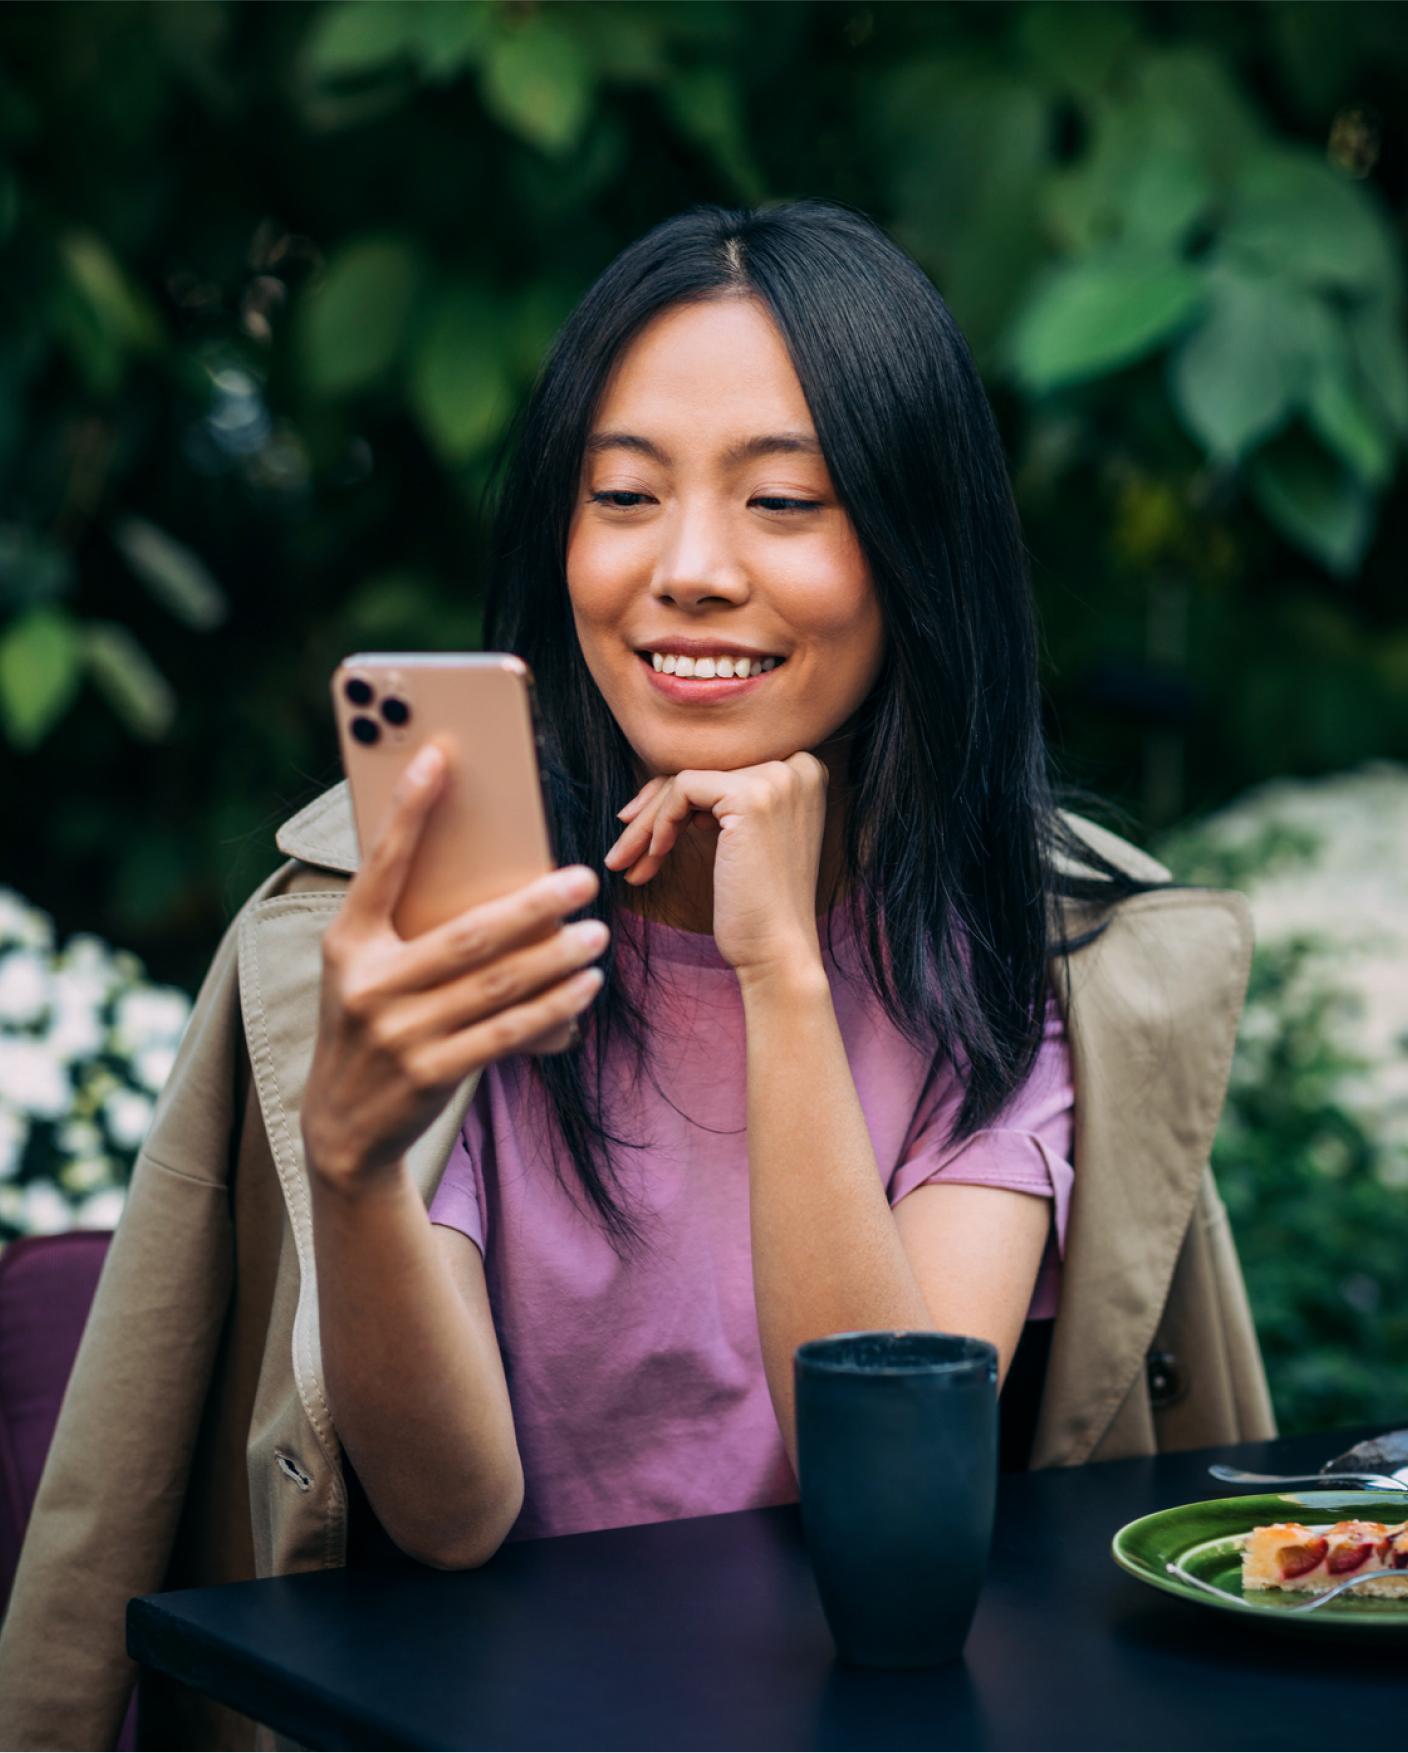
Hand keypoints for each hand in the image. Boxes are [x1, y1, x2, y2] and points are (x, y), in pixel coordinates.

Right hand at [302, 741, 607, 1185]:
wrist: (343, 1124)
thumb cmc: (372, 1021)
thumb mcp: (366, 969)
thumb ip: (408, 925)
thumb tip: (497, 873)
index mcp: (347, 942)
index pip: (380, 864)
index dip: (409, 809)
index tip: (441, 755)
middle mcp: (366, 985)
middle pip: (466, 934)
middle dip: (533, 905)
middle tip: (583, 879)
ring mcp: (397, 1034)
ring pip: (497, 985)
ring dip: (557, 956)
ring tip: (598, 932)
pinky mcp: (429, 1073)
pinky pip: (506, 1031)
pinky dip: (553, 1007)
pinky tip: (586, 986)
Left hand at [603, 754, 828, 982]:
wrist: (778, 950)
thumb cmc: (758, 905)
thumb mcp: (745, 839)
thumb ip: (722, 803)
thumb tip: (663, 784)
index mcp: (805, 770)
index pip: (721, 768)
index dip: (676, 797)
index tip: (640, 827)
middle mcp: (798, 766)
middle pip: (702, 770)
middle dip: (653, 810)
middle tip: (622, 849)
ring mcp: (778, 778)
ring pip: (685, 781)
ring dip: (646, 823)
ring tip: (623, 861)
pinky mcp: (751, 795)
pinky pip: (682, 790)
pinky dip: (659, 824)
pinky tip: (653, 858)